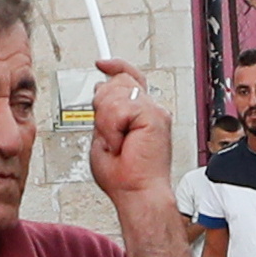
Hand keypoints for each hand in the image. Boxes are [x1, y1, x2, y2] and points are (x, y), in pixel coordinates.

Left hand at [83, 58, 177, 210]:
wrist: (137, 193)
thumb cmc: (124, 175)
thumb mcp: (105, 136)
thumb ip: (105, 112)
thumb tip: (101, 87)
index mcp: (141, 113)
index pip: (130, 78)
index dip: (116, 66)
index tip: (101, 63)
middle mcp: (151, 109)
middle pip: (117, 82)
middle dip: (103, 107)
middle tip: (110, 136)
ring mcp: (154, 112)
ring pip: (115, 94)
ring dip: (106, 122)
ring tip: (117, 143)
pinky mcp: (154, 116)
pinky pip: (119, 109)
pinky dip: (112, 129)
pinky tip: (121, 143)